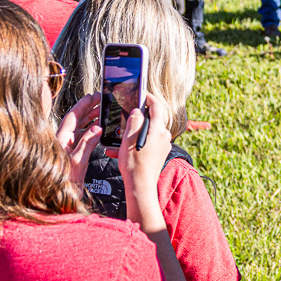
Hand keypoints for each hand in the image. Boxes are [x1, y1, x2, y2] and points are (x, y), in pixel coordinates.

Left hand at [56, 94, 101, 186]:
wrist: (57, 199)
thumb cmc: (63, 183)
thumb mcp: (78, 162)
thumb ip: (87, 144)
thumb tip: (96, 128)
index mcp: (60, 140)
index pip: (72, 117)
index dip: (83, 105)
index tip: (93, 96)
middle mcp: (62, 142)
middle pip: (75, 120)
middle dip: (88, 109)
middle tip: (100, 101)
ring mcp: (66, 149)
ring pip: (78, 129)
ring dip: (90, 119)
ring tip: (101, 112)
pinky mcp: (70, 156)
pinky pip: (81, 138)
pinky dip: (90, 132)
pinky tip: (98, 130)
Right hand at [119, 93, 172, 228]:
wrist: (140, 187)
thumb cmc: (134, 164)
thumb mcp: (129, 139)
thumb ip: (134, 121)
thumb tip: (138, 111)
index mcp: (158, 130)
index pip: (157, 106)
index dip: (149, 97)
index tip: (141, 93)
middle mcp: (164, 136)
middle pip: (152, 119)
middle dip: (137, 117)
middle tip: (125, 116)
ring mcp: (162, 145)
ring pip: (147, 132)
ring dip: (131, 134)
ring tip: (117, 141)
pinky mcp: (159, 153)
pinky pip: (146, 143)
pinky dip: (133, 144)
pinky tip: (118, 151)